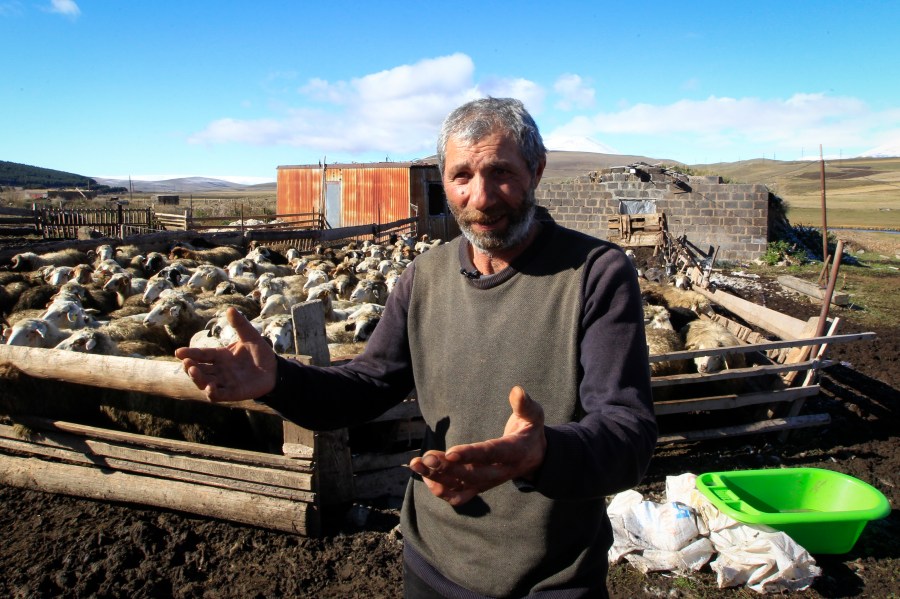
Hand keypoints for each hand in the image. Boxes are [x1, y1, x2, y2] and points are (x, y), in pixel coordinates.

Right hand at [175, 307, 277, 401]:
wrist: (275, 369)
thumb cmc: (260, 352)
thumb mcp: (250, 336)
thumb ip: (240, 324)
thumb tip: (230, 309)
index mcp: (220, 356)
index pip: (201, 354)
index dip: (190, 353)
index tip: (178, 352)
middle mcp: (219, 369)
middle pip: (199, 369)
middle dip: (190, 367)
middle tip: (186, 362)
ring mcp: (224, 382)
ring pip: (204, 382)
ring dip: (197, 378)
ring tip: (194, 371)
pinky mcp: (233, 393)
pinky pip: (219, 395)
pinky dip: (213, 393)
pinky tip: (210, 387)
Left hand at [408, 385, 545, 505]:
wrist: (534, 458)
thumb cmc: (529, 430)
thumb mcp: (533, 416)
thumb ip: (525, 405)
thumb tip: (516, 390)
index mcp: (513, 453)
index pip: (490, 454)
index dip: (470, 454)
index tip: (450, 452)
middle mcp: (499, 472)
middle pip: (471, 475)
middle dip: (446, 468)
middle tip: (426, 456)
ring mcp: (487, 483)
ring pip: (459, 487)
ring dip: (436, 478)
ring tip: (416, 463)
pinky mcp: (478, 488)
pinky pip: (456, 496)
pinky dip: (439, 489)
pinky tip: (426, 474)